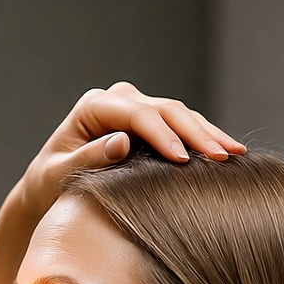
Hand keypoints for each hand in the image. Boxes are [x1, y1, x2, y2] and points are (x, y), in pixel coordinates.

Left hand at [10, 81, 245, 224]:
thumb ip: (88, 158)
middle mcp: (118, 99)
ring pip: (180, 115)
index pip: (138, 115)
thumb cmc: (48, 182)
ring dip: (208, 134)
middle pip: (166, 110)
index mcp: (94, 105)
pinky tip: (226, 152)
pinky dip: (203, 138)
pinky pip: (180, 126)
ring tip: (235, 153)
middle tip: (224, 156)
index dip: (164, 136)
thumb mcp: (60, 175)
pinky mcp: (148, 122)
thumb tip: (122, 143)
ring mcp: (135, 107)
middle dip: (197, 133)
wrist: (48, 185)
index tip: (184, 161)